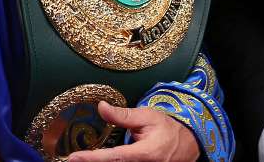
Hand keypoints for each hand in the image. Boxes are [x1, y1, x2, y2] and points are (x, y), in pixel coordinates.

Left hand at [66, 101, 199, 161]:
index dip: (92, 159)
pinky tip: (98, 159)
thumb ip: (122, 115)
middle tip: (73, 159)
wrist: (190, 141)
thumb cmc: (167, 127)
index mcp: (145, 153)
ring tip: (82, 159)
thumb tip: (100, 107)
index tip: (74, 158)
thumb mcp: (146, 116)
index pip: (113, 157)